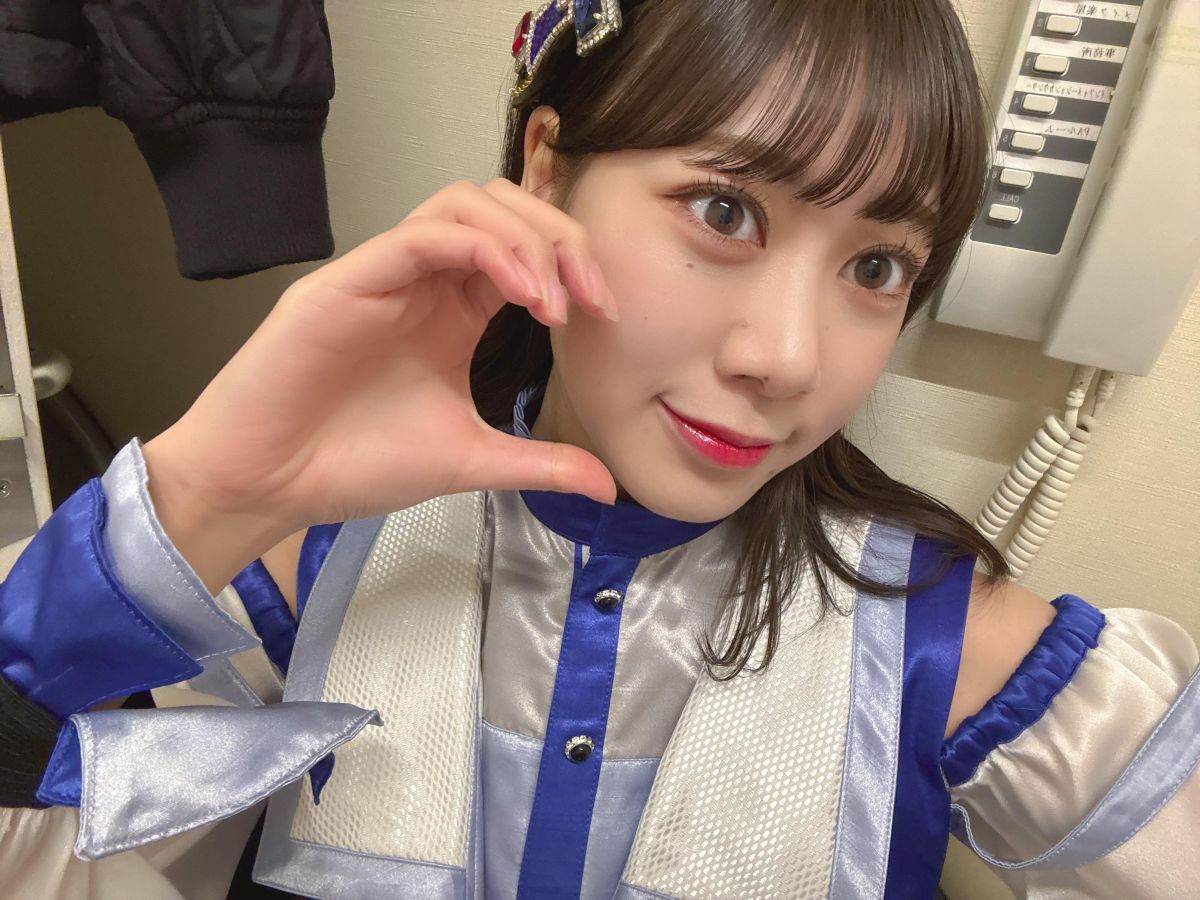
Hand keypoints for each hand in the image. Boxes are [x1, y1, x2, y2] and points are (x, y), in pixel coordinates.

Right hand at [144, 179, 618, 583]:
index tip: (605, 313)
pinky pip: (422, 235)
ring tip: (551, 300)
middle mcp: (424, 281)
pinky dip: (481, 248)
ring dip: (524, 238)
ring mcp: (386, 274)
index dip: (572, 263)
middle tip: (592, 295)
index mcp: (453, 311)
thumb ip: (539, 463)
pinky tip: (516, 292)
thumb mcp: (470, 460)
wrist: (272, 486)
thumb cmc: (356, 466)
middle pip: (501, 208)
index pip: (521, 249)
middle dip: (560, 237)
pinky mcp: (349, 280)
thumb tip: (607, 487)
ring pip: (464, 203)